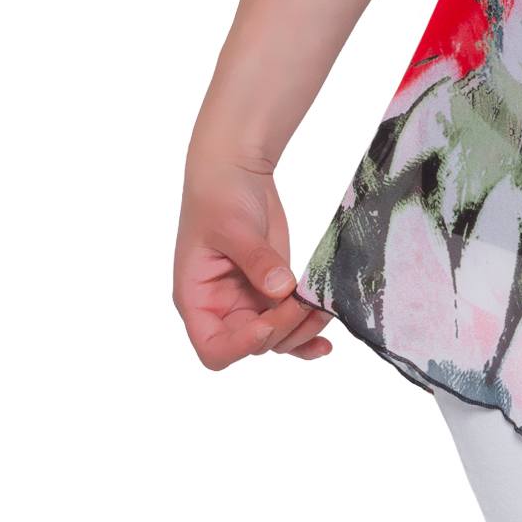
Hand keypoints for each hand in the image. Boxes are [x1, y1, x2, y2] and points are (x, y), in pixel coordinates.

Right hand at [174, 154, 332, 368]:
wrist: (236, 173)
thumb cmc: (219, 197)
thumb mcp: (234, 228)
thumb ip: (257, 260)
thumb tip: (282, 290)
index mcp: (197, 299)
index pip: (214, 347)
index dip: (240, 345)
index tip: (267, 324)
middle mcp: (221, 308)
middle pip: (253, 344)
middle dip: (281, 330)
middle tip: (304, 304)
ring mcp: (249, 301)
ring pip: (276, 337)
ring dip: (301, 332)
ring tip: (324, 311)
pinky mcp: (272, 290)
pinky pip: (288, 322)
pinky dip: (305, 332)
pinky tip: (324, 341)